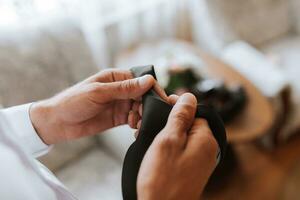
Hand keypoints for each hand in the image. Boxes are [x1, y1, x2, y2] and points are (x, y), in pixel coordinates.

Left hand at [30, 69, 166, 144]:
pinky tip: (134, 128)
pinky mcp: (118, 118)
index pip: (141, 80)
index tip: (161, 100)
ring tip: (136, 123)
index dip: (152, 89)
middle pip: (143, 95)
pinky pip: (134, 119)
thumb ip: (124, 88)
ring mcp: (120, 104)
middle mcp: (120, 90)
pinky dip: (137, 123)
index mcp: (116, 77)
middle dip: (148, 105)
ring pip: (140, 108)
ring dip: (142, 116)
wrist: (58, 122)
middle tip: (145, 115)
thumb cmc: (73, 101)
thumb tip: (149, 80)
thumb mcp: (99, 92)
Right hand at [137, 93, 218, 199]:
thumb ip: (180, 116)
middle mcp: (207, 151)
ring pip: (184, 138)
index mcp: (206, 140)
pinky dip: (169, 149)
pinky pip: (181, 152)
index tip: (162, 108)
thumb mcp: (168, 140)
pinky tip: (157, 154)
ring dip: (167, 136)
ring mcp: (200, 162)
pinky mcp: (191, 171)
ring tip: (151, 143)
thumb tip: (189, 97)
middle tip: (152, 128)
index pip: (195, 113)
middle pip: (190, 125)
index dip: (177, 109)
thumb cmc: (162, 180)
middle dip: (170, 123)